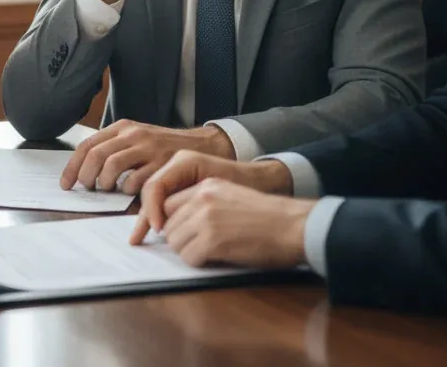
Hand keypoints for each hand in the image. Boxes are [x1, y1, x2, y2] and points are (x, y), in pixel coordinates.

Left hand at [60, 120, 234, 194]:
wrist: (203, 146)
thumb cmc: (164, 148)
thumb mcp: (138, 139)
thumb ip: (115, 148)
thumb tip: (84, 169)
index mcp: (123, 127)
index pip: (87, 144)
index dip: (73, 166)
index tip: (66, 184)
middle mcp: (133, 133)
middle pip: (96, 154)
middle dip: (86, 176)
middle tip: (87, 189)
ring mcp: (148, 147)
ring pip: (111, 166)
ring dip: (104, 183)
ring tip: (107, 191)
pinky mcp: (162, 163)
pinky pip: (136, 180)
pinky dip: (127, 190)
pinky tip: (130, 193)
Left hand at [136, 177, 314, 270]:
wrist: (293, 225)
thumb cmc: (267, 217)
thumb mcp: (230, 197)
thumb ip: (202, 204)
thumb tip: (175, 225)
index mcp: (205, 185)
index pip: (167, 201)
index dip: (163, 220)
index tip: (154, 233)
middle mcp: (201, 197)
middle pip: (167, 222)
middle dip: (177, 238)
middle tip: (196, 247)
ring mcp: (206, 217)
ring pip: (174, 241)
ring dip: (188, 251)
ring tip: (210, 252)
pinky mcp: (212, 239)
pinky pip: (189, 256)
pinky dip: (198, 262)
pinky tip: (216, 258)